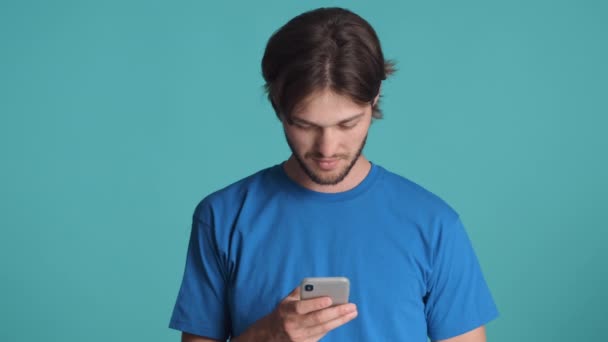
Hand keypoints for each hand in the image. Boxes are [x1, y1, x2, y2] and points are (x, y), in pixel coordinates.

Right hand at [233, 286, 357, 341]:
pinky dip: (333, 325)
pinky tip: (342, 319)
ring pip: (323, 328)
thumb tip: (323, 286)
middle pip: (317, 319)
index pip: (301, 308)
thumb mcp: (288, 299)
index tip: (330, 299)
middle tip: (352, 306)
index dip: (315, 304)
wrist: (273, 333)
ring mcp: (298, 337)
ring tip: (352, 312)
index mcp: (286, 310)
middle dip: (336, 312)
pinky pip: (322, 334)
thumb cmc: (286, 311)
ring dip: (340, 320)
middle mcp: (292, 325)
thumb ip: (303, 291)